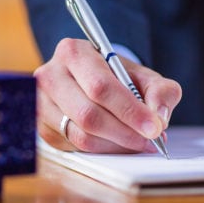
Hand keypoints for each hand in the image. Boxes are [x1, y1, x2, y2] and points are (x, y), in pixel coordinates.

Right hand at [34, 38, 181, 152]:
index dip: (129, 110)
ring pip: (81, 136)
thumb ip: (161, 91)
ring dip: (115, 144)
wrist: (90, 80)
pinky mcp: (43, 127)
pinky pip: (75, 147)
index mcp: (73, 52)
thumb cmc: (116, 76)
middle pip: (88, 115)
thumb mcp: (143, 75)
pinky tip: (117, 143)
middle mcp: (50, 76)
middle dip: (125, 132)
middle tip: (149, 140)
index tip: (154, 127)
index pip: (100, 87)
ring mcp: (42, 104)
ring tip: (137, 142)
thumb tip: (159, 118)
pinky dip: (102, 150)